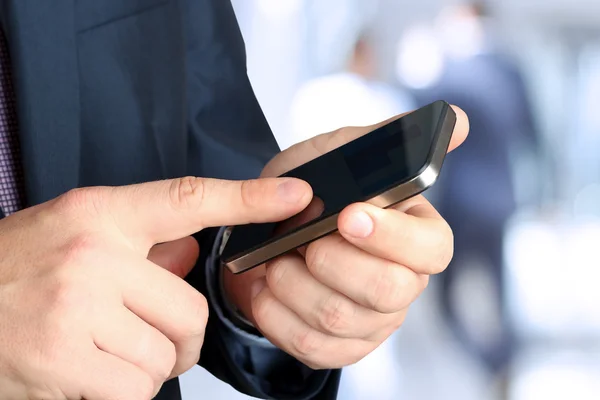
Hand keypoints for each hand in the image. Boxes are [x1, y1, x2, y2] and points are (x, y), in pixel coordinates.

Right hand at [0, 177, 311, 398]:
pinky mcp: (62, 360)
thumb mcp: (76, 235)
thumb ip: (142, 244)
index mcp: (100, 215)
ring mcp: (75, 308)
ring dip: (147, 366)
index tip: (295, 195)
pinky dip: (123, 392)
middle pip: (190, 309)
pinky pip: (135, 390)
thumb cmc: (15, 269)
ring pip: (164, 356)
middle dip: (180, 337)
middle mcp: (92, 254)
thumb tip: (194, 252)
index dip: (251, 197)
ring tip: (104, 352)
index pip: (190, 198)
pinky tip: (89, 375)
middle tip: (147, 335)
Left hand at [224, 106, 468, 368]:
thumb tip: (459, 120)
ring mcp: (373, 321)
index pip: (432, 249)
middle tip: (301, 239)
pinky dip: (275, 313)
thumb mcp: (341, 152)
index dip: (391, 236)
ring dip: (292, 282)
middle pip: (386, 291)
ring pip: (337, 318)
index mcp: (416, 236)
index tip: (347, 214)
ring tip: (276, 258)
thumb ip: (392, 135)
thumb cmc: (310, 190)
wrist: (267, 231)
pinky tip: (266, 286)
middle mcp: (404, 283)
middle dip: (331, 262)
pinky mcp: (340, 348)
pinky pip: (309, 346)